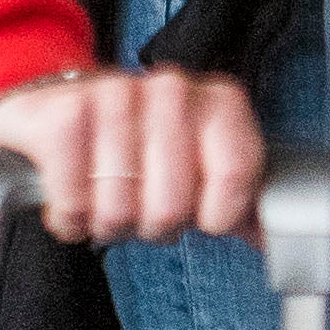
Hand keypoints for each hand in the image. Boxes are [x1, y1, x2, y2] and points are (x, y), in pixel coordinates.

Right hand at [0, 59, 260, 245]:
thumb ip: (240, 201)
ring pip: (119, 209)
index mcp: (219, 102)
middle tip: (142, 205)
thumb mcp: (199, 165)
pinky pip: (74, 203)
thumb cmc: (136, 144)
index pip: (237, 175)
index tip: (201, 215)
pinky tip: (75, 198)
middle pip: (173, 206)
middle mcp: (172, 89)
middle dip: (152, 224)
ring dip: (107, 222)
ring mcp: (117, 96)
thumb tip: (274, 239)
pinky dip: (70, 218)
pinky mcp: (67, 115)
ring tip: (105, 197)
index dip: (216, 215)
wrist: (55, 104)